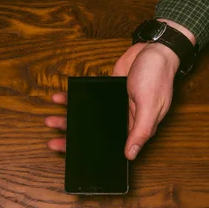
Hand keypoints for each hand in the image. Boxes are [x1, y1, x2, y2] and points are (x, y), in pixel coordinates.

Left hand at [46, 19, 194, 159]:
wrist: (154, 49)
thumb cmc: (158, 77)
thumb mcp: (150, 106)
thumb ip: (141, 130)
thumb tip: (131, 155)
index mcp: (136, 127)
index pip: (112, 146)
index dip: (93, 152)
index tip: (73, 157)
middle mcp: (123, 118)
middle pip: (95, 132)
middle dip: (74, 136)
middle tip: (53, 142)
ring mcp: (114, 104)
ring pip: (88, 116)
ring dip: (70, 117)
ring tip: (50, 120)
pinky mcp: (107, 90)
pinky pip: (87, 97)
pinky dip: (73, 97)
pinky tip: (59, 98)